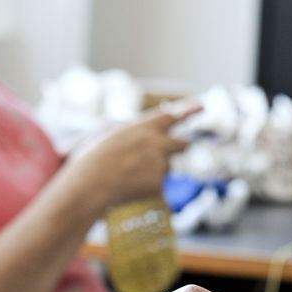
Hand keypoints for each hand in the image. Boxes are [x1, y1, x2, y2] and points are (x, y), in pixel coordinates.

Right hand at [63, 105, 196, 213]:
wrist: (91, 184)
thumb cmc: (91, 158)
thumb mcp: (104, 132)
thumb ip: (124, 128)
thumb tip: (131, 127)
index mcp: (143, 128)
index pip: (171, 116)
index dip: (188, 110)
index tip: (201, 105)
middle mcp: (157, 143)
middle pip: (181, 143)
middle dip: (180, 145)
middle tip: (176, 147)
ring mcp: (160, 164)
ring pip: (165, 167)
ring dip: (153, 170)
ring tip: (128, 174)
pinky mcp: (159, 183)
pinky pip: (157, 184)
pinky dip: (146, 187)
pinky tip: (129, 187)